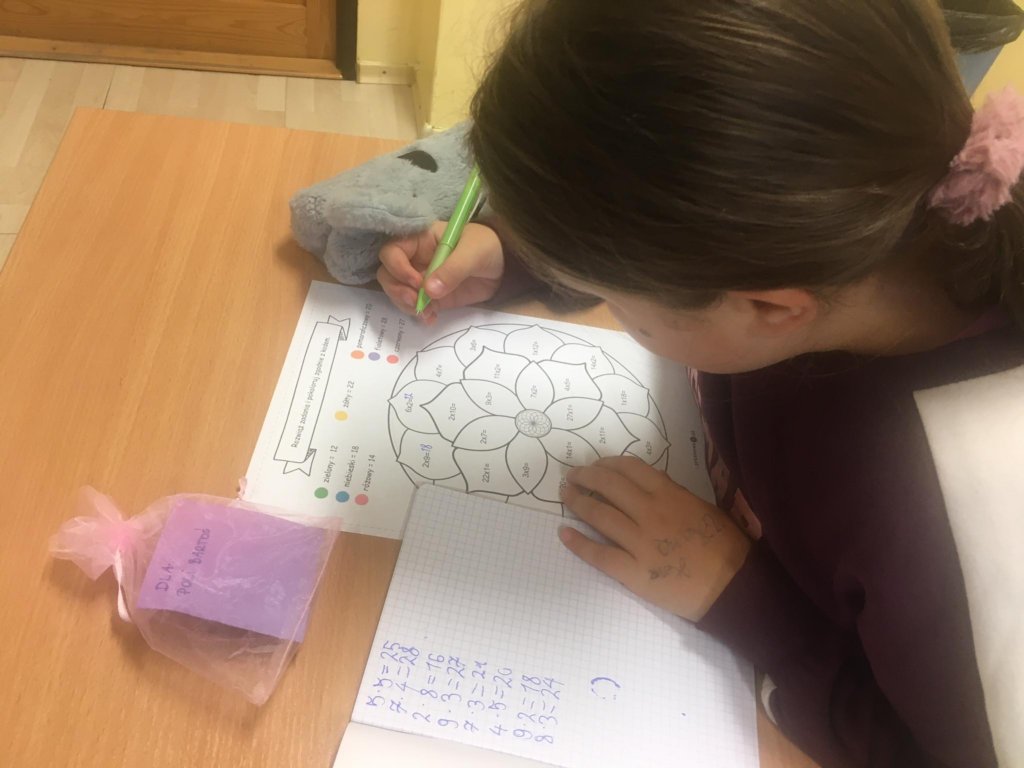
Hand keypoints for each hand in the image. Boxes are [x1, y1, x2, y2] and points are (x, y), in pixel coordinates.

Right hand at [377, 221, 504, 323]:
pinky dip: (419, 314)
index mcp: (421, 239)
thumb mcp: (473, 253)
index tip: (416, 282)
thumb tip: (428, 290)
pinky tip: (432, 318)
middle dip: (396, 289)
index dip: (397, 267)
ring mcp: (421, 278)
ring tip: (426, 312)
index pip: (392, 250)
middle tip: (415, 301)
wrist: (505, 266)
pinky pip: (415, 306)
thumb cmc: (487, 247)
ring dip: (405, 304)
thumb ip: (453, 269)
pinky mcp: (431, 296)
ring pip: (397, 291)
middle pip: (387, 273)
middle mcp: (415, 258)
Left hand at [559, 457, 750, 621]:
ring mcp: (640, 543)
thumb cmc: (726, 546)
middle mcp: (650, 513)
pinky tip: (563, 533)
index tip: (595, 466)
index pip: (629, 468)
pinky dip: (578, 543)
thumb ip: (673, 495)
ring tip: (566, 496)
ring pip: (599, 515)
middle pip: (608, 486)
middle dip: (585, 477)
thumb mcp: (703, 508)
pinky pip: (600, 554)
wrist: (735, 588)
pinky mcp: (634, 572)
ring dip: (577, 502)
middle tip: (572, 476)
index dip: (606, 464)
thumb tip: (645, 487)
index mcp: (669, 494)